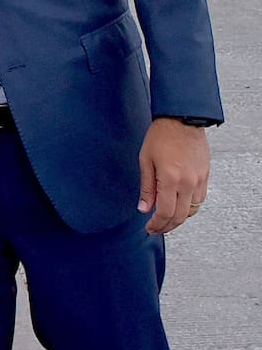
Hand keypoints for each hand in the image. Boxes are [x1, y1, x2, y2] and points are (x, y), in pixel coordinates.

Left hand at [138, 117, 209, 234]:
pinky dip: (188, 207)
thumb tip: (144, 208)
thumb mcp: (146, 160)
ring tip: (165, 219)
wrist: (182, 120)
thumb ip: (146, 187)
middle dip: (167, 226)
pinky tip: (178, 206)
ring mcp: (199, 180)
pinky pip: (199, 200)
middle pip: (180, 216)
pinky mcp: (205, 176)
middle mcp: (188, 183)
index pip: (165, 212)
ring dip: (179, 218)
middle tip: (156, 229)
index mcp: (170, 179)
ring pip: (191, 210)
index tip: (149, 228)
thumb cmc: (161, 136)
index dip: (157, 224)